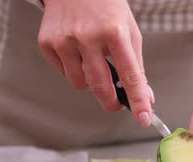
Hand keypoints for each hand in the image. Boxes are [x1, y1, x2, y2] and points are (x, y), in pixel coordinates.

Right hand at [38, 0, 152, 126]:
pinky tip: (76, 50)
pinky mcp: (47, 42)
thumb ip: (136, 66)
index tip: (143, 118)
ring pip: (80, 84)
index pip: (130, 75)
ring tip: (92, 59)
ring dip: (90, 81)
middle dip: (111, 102)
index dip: (137, 100)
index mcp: (115, 32)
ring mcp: (65, 40)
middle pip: (101, 87)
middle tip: (117, 103)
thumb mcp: (129, 30)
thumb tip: (145, 97)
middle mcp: (88, 36)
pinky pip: (64, 73)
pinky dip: (73, 68)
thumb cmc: (106, 7)